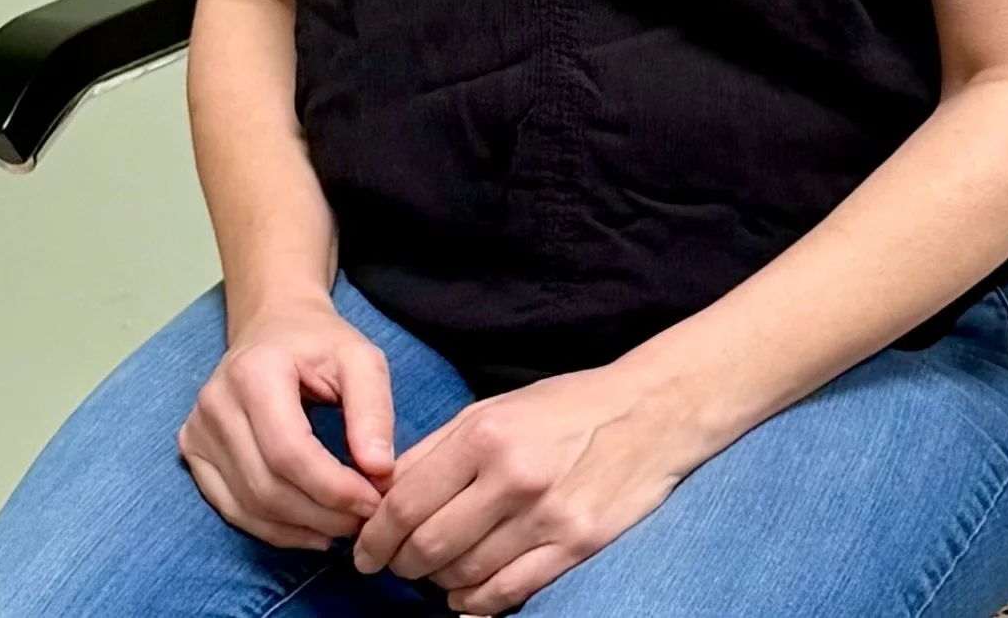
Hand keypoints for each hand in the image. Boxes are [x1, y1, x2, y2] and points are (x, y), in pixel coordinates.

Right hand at [177, 295, 396, 548]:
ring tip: (342, 523)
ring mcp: (197, 427)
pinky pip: (231, 508)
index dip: (334, 489)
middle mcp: (215, 401)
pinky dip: (274, 530)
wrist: (272, 324)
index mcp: (254, 372)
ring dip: (302, 528)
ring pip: (250, 505)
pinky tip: (309, 528)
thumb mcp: (360, 358)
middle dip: (323, 515)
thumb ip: (374, 409)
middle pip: (268, 486)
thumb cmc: (319, 343)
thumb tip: (378, 470)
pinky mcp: (192, 447)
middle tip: (363, 518)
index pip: (290, 453)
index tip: (375, 501)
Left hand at [350, 363, 703, 611]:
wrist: (645, 413)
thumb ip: (437, 449)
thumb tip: (385, 489)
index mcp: (483, 435)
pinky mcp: (576, 546)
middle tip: (387, 566)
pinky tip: (463, 597)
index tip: (361, 547)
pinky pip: (511, 591)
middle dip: (398, 562)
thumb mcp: (490, 410)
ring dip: (435, 583)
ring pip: (467, 572)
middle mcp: (512, 478)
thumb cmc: (560, 408)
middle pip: (431, 543)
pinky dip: (476, 602)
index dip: (376, 532)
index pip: (409, 499)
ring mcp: (546, 517)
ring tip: (426, 577)